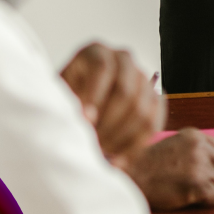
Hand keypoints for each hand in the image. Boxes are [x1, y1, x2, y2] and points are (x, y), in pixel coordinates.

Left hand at [59, 43, 161, 160]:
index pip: (102, 68)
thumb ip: (68, 105)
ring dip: (121, 138)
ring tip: (102, 153)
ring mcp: (142, 79)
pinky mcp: (154, 99)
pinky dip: (136, 147)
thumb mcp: (58, 96)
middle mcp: (123, 60)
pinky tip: (118, 161)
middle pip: (125, 91)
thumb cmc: (63, 101)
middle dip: (109, 124)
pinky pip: (153, 125)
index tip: (84, 122)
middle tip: (93, 144)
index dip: (93, 96)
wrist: (78, 108)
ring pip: (142, 111)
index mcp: (96, 52)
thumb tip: (86, 120)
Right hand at [117, 128, 213, 209]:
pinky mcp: (197, 184)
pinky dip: (206, 202)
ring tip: (191, 191)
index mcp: (195, 136)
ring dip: (211, 191)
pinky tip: (190, 198)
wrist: (132, 176)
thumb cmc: (150, 165)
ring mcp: (199, 165)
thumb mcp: (175, 145)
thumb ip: (199, 150)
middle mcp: (200, 148)